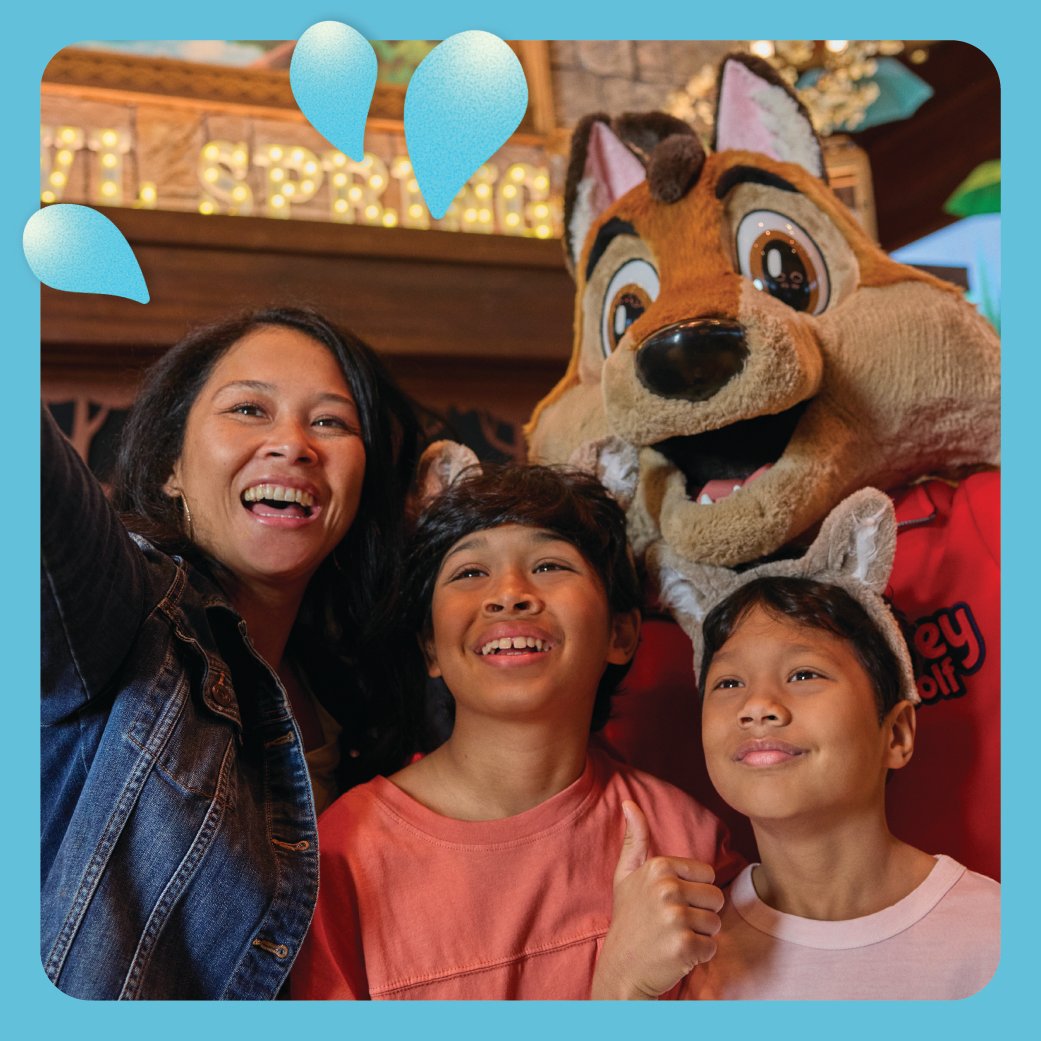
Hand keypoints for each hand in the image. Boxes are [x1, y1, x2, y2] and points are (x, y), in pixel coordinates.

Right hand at [591, 801, 723, 999]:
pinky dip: (699, 956)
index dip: (693, 892)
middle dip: (701, 914)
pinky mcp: (684, 945)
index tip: (669, 903)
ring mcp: (674, 917)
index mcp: (658, 867)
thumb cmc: (628, 920)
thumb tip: (629, 803)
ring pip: (715, 923)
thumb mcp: (626, 875)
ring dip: (700, 935)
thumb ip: (635, 839)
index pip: (706, 874)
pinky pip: (712, 947)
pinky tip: (677, 955)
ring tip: (673, 938)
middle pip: (716, 898)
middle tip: (673, 924)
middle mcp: (666, 888)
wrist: (621, 969)